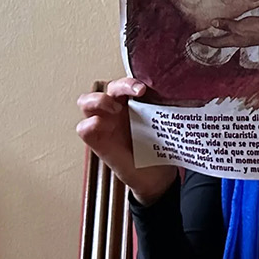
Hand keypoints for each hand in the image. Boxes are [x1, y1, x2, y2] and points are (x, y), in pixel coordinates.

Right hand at [76, 77, 176, 204]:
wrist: (156, 177)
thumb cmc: (159, 149)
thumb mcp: (164, 127)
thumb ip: (162, 110)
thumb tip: (174, 94)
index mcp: (132, 102)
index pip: (126, 82)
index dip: (131, 81)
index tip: (143, 89)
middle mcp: (116, 109)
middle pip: (107, 86)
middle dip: (119, 86)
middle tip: (133, 94)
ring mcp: (104, 124)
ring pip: (86, 102)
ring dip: (97, 101)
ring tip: (115, 110)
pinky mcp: (97, 141)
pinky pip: (84, 128)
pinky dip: (89, 124)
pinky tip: (102, 126)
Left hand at [191, 10, 258, 47]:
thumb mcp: (241, 25)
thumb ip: (227, 24)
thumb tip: (212, 22)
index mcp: (234, 40)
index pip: (215, 43)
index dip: (204, 42)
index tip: (194, 41)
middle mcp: (238, 41)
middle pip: (220, 42)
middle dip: (210, 40)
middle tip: (200, 36)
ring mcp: (245, 38)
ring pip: (227, 38)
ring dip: (219, 35)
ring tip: (211, 31)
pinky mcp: (251, 33)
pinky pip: (235, 33)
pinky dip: (228, 30)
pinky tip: (229, 25)